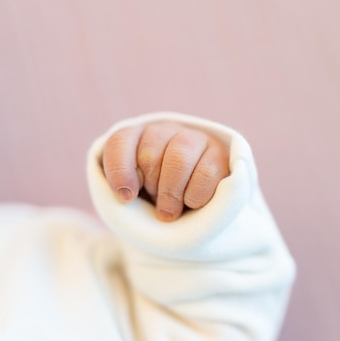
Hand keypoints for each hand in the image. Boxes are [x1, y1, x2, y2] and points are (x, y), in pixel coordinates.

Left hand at [102, 121, 229, 221]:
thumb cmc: (153, 200)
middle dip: (152, 187)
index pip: (120, 143)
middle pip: (150, 155)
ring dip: (172, 193)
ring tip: (171, 210)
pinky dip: (195, 196)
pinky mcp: (220, 154)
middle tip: (156, 202)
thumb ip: (122, 189)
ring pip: (178, 160)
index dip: (119, 172)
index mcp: (135, 136)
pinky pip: (206, 173)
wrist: (191, 208)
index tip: (125, 198)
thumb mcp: (131, 194)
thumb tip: (127, 194)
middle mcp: (164, 130)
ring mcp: (194, 138)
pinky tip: (192, 203)